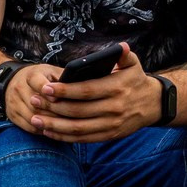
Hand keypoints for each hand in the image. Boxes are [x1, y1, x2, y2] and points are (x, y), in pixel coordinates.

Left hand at [20, 46, 157, 142]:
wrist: (153, 104)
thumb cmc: (135, 80)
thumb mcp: (133, 64)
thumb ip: (123, 55)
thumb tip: (121, 47)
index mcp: (117, 88)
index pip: (86, 90)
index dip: (65, 90)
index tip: (45, 87)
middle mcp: (114, 108)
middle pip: (78, 111)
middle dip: (53, 107)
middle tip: (33, 101)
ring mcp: (111, 124)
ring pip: (77, 128)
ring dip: (54, 125)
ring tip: (35, 118)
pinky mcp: (108, 135)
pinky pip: (82, 139)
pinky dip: (63, 137)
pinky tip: (48, 131)